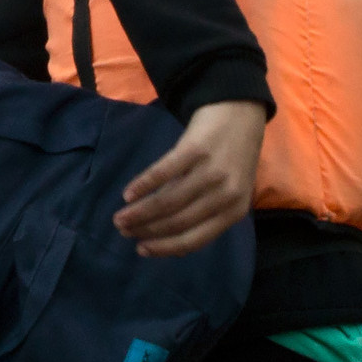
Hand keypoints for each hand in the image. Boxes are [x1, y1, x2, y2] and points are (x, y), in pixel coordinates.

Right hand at [114, 100, 264, 257]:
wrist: (241, 112)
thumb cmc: (232, 156)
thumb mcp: (227, 189)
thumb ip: (201, 211)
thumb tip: (164, 237)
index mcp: (235, 211)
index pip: (195, 239)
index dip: (164, 248)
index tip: (141, 249)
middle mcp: (225, 195)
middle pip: (178, 221)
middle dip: (146, 230)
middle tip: (123, 231)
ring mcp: (211, 172)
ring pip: (168, 201)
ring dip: (139, 212)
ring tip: (121, 217)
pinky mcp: (196, 149)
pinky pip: (163, 173)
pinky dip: (142, 185)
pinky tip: (128, 194)